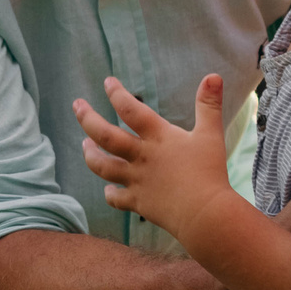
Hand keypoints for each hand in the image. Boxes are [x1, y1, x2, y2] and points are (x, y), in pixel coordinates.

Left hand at [74, 73, 237, 241]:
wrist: (204, 214)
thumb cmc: (209, 172)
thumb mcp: (211, 134)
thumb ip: (209, 105)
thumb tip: (213, 75)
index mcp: (158, 137)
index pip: (130, 109)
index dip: (117, 93)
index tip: (107, 82)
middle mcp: (141, 157)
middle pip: (105, 135)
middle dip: (87, 118)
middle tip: (76, 105)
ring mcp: (136, 180)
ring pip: (103, 166)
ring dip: (90, 154)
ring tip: (84, 145)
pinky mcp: (138, 203)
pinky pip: (116, 198)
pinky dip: (110, 193)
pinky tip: (108, 189)